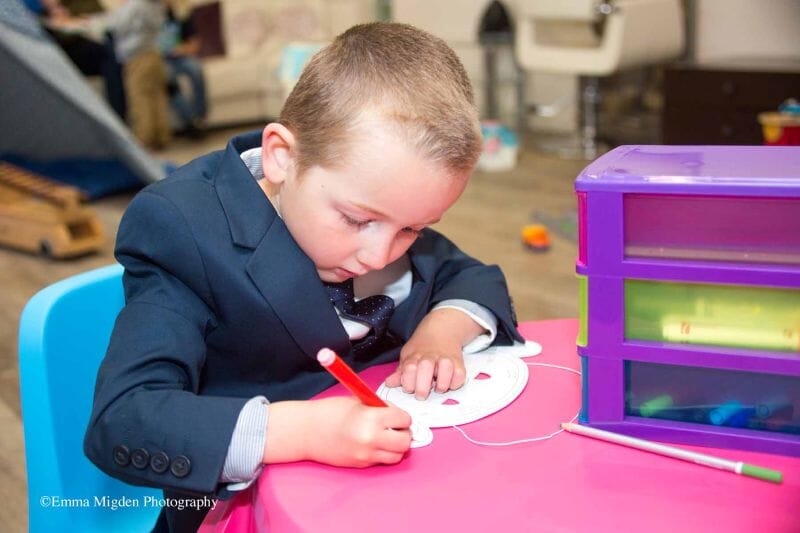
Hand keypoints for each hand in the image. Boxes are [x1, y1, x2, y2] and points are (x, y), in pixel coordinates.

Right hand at [264, 397, 411, 467]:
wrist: (306, 431)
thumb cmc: (330, 412)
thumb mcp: (359, 401)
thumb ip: (380, 408)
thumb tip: (398, 414)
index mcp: (371, 418)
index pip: (404, 420)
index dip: (402, 416)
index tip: (396, 415)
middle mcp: (371, 439)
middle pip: (405, 441)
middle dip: (403, 432)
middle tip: (395, 427)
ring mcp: (366, 455)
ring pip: (397, 455)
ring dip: (396, 445)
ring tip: (385, 436)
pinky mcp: (361, 464)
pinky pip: (382, 460)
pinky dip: (383, 453)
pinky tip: (373, 443)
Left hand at [384, 308, 484, 399]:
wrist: (441, 329)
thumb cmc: (422, 347)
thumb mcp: (408, 356)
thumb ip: (400, 372)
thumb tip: (389, 383)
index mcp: (414, 356)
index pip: (408, 368)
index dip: (407, 382)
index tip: (408, 388)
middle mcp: (430, 357)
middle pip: (425, 368)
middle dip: (423, 386)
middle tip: (421, 395)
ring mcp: (445, 358)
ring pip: (446, 369)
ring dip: (442, 384)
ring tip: (437, 387)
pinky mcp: (458, 362)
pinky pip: (460, 375)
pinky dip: (455, 383)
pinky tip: (449, 383)